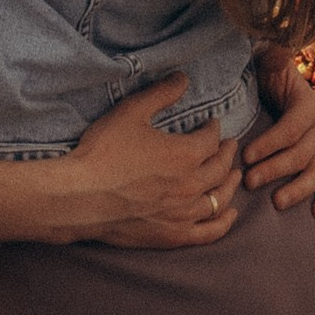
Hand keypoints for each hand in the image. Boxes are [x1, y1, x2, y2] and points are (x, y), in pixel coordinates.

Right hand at [65, 75, 242, 249]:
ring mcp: (184, 214)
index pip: (211, 139)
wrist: (80, 197)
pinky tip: (229, 214)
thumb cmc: (103, 153)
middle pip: (220, 168)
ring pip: (219, 199)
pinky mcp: (173, 236)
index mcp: (185, 154)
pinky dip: (224, 222)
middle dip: (227, 154)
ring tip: (234, 175)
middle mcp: (192, 185)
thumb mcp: (131, 112)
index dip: (214, 129)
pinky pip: (209, 232)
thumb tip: (183, 78)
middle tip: (229, 146)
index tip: (213, 124)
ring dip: (230, 184)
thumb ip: (161, 93)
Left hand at [244, 45, 314, 219]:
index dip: (270, 143)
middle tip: (250, 181)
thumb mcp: (267, 62)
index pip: (291, 128)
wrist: (272, 86)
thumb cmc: (265, 77)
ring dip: (297, 189)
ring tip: (276, 202)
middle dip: (275, 169)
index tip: (245, 155)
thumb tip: (276, 52)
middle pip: (302, 154)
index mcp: (308, 104)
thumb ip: (273, 57)